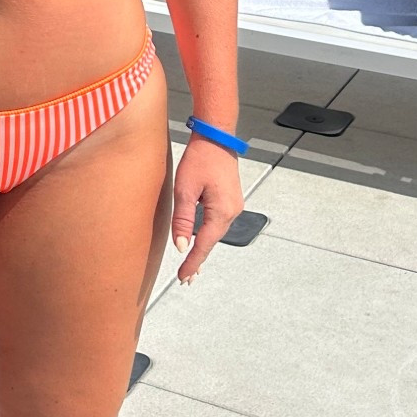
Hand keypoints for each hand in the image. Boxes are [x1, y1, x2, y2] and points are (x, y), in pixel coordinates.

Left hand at [170, 136, 245, 283]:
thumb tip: (182, 246)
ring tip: (191, 264)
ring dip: (203, 247)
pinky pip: (218, 223)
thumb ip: (183, 220)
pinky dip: (208, 235)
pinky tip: (201, 240)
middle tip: (186, 278)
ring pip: (215, 233)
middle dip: (198, 259)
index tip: (183, 278)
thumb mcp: (185, 190)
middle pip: (212, 242)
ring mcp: (234, 206)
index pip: (204, 245)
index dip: (193, 263)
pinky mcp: (230, 200)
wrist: (216, 138)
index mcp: (222, 212)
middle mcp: (232, 211)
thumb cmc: (200, 159)